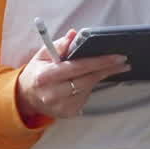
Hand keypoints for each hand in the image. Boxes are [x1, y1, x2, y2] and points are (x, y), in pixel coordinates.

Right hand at [15, 29, 130, 120]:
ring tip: (101, 69)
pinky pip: (85, 97)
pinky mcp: (67, 113)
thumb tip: (74, 34)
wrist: (26, 97)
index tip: (117, 57)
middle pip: (87, 80)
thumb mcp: (43, 55)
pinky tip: (84, 82)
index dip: (99, 61)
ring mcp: (60, 106)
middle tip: (123, 62)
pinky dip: (88, 88)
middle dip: (107, 69)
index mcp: (45, 76)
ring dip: (97, 77)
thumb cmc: (37, 72)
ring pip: (88, 89)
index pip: (77, 67)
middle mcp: (52, 93)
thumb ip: (59, 44)